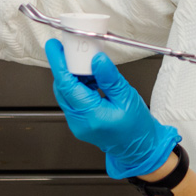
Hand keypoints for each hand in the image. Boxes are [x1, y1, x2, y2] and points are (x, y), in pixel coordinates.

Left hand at [46, 38, 180, 180]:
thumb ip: (110, 78)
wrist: (140, 148)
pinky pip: (73, 100)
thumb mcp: (127, 97)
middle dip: (64, 67)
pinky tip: (89, 77)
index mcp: (91, 115)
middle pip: (63, 89)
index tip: (55, 47)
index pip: (67, 85)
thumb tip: (97, 60)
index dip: (59, 63)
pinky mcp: (80, 122)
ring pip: (66, 94)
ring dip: (72, 76)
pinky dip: (78, 86)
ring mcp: (78, 124)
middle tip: (68, 48)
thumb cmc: (137, 127)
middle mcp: (80, 122)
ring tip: (83, 62)